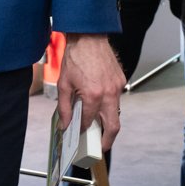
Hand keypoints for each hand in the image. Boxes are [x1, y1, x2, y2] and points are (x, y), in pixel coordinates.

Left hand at [57, 34, 124, 153]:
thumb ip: (64, 107)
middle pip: (113, 126)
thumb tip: (65, 124)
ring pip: (116, 112)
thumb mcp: (64, 84)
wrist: (89, 37)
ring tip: (97, 126)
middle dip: (107, 140)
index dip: (82, 129)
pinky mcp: (121, 81)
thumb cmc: (76, 58)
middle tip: (101, 147)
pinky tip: (98, 103)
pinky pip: (116, 99)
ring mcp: (117, 87)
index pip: (89, 121)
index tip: (78, 134)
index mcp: (94, 96)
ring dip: (108, 121)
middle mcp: (109, 94)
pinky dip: (108, 105)